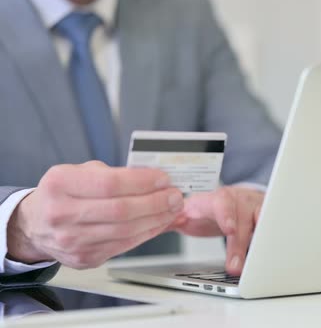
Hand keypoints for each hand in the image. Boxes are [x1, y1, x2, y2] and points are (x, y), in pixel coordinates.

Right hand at [7, 161, 183, 268]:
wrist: (35, 225)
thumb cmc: (64, 193)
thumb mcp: (81, 172)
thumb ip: (116, 174)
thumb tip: (156, 180)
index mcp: (61, 184)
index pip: (110, 183)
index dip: (143, 182)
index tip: (163, 179)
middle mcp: (62, 213)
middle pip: (121, 210)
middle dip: (156, 203)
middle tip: (175, 196)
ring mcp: (73, 240)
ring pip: (126, 231)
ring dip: (157, 220)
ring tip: (172, 209)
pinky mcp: (85, 258)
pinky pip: (125, 246)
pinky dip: (147, 233)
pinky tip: (159, 223)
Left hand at [173, 186, 263, 274]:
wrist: (232, 199)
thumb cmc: (209, 208)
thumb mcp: (189, 211)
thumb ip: (172, 219)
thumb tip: (153, 224)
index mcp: (216, 199)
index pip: (222, 202)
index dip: (227, 214)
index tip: (229, 229)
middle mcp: (238, 201)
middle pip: (242, 220)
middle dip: (239, 245)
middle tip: (235, 267)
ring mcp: (253, 209)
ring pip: (260, 224)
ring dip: (256, 245)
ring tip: (254, 264)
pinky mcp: (266, 217)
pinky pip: (272, 228)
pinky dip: (270, 241)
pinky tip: (269, 254)